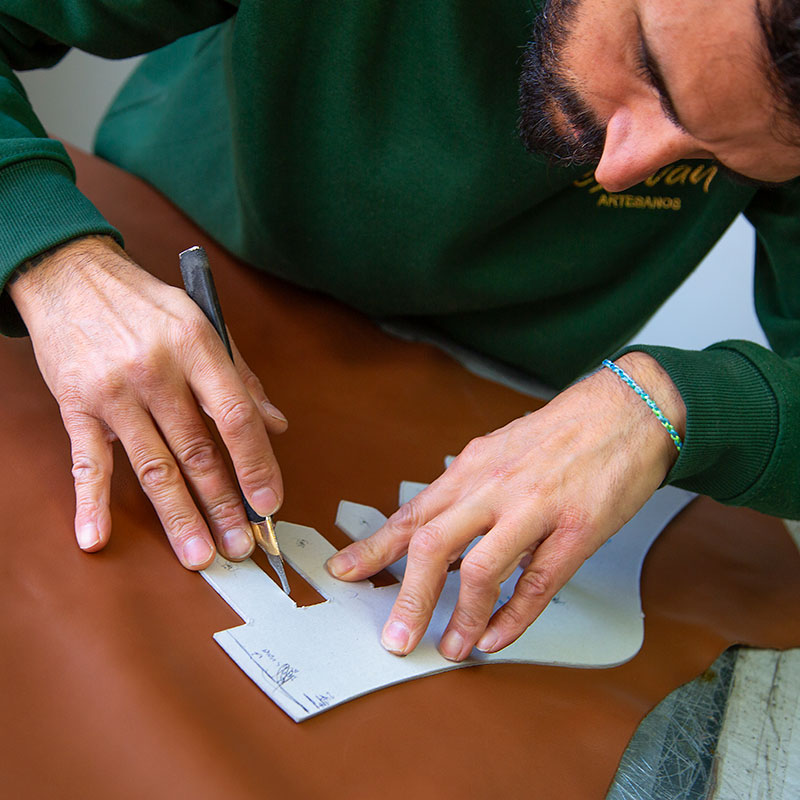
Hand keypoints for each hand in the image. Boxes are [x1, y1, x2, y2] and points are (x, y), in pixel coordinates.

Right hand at [8, 236, 286, 567]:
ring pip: (152, 466)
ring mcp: (114, 391)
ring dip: (178, 516)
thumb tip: (276, 423)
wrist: (71, 275)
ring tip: (198, 555)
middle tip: (240, 546)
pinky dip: (91, 502)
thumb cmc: (145, 302)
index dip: (256, 463)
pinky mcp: (76, 406)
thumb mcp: (203, 322)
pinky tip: (97, 537)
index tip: (268, 502)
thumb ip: (241, 376)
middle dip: (222, 505)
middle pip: (197, 452)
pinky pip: (87, 462)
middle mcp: (157, 371)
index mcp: (197, 347)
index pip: (236, 416)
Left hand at [327, 352, 684, 659]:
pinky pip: (537, 584)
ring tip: (451, 648)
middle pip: (433, 545)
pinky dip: (513, 617)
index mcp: (472, 468)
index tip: (343, 572)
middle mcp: (494, 487)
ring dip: (461, 617)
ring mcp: (535, 508)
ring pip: (481, 570)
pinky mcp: (576, 530)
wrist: (626, 411)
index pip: (411, 514)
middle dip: (408, 597)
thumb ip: (465, 490)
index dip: (373, 548)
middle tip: (394, 637)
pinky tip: (497, 637)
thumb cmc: (559, 433)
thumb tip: (433, 527)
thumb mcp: (498, 450)